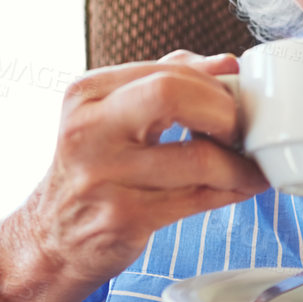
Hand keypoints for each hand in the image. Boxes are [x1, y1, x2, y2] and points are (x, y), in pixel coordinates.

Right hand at [0, 50, 269, 301]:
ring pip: (198, 157)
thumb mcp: (114, 113)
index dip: (216, 85)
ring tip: (250, 164)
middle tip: (240, 130)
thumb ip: (168, 79)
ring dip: (240, 162)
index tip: (234, 102)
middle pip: (173, 96)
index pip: (169, 71)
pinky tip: (244, 184)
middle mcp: (89, 130)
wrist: (52, 238)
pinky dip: (233, 189)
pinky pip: (199, 197)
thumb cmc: (95, 167)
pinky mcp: (125, 217)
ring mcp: (104, 176)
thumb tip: (228, 63)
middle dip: (223, 112)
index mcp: (87, 93)